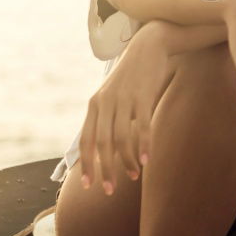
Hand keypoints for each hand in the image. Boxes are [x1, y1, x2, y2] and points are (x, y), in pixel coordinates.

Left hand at [78, 21, 172, 195]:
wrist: (149, 46)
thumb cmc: (131, 76)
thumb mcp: (112, 95)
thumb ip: (106, 117)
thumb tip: (103, 148)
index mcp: (94, 104)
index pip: (86, 140)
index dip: (86, 164)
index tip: (88, 185)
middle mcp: (105, 102)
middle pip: (102, 144)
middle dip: (105, 169)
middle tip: (109, 190)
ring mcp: (124, 99)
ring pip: (122, 138)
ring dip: (126, 161)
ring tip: (133, 176)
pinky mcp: (143, 96)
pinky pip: (142, 126)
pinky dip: (143, 145)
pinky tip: (145, 160)